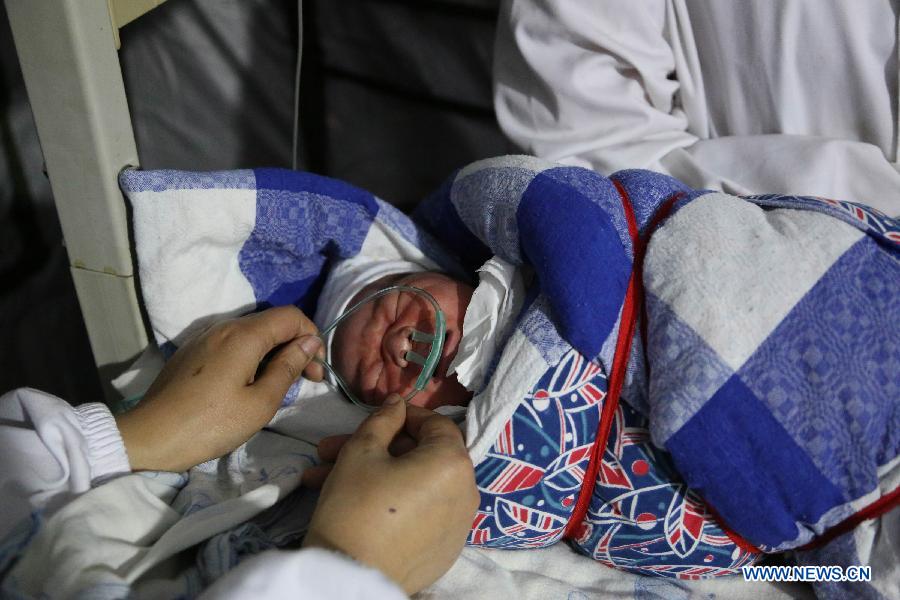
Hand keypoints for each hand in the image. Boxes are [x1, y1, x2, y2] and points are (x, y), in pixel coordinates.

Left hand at [116, 306, 323, 471]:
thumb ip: (287, 368)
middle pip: (271, 323)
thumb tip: (309, 343)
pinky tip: (248, 385)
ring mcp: (204, 338)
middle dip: (295, 346)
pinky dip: (251, 356)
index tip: (315, 370)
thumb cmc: (209, 425)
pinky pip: (231, 344)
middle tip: (306, 381)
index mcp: (243, 335)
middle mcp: (224, 327)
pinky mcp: (192, 352)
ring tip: (278, 385)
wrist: (148, 438)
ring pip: (251, 333)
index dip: (311, 337)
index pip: (291, 316)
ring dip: (273, 352)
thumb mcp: (260, 403)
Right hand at [302, 396, 477, 594]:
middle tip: (331, 451)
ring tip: (322, 478)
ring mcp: (458, 526)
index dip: (404, 416)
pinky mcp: (444, 551)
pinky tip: (355, 503)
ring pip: (416, 485)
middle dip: (375, 449)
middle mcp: (467, 492)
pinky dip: (394, 503)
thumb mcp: (361, 452)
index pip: (435, 424)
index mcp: (453, 463)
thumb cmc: (356, 506)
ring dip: (375, 476)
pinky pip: (422, 514)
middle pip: (421, 456)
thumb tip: (398, 403)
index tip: (375, 419)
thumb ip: (383, 420)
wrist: (347, 580)